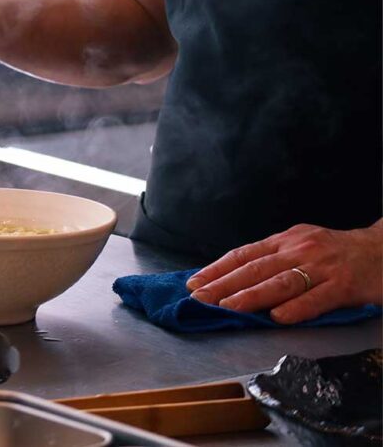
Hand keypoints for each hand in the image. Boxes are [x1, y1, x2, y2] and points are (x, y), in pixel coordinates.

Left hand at [186, 220, 382, 323]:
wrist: (382, 250)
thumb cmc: (336, 252)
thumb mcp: (300, 246)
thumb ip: (271, 261)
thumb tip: (232, 279)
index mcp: (285, 240)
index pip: (243, 255)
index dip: (216, 269)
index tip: (194, 283)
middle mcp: (299, 249)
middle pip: (255, 268)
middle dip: (223, 284)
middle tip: (200, 298)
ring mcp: (323, 266)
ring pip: (281, 282)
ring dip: (252, 295)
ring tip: (229, 307)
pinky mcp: (345, 284)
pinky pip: (317, 298)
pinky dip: (296, 308)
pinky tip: (278, 317)